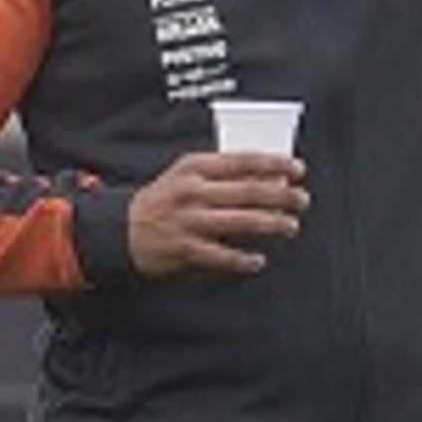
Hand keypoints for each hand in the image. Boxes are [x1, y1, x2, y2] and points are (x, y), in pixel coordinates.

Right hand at [127, 151, 307, 278]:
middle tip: (302, 201)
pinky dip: (243, 260)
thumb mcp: (184, 176)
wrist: (119, 230)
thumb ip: (220, 174)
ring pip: (242, 222)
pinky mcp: (184, 249)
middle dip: (282, 197)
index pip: (243, 161)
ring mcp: (188, 221)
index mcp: (193, 168)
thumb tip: (268, 178)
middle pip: (249, 192)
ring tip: (289, 226)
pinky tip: (258, 261)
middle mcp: (192, 192)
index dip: (275, 164)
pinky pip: (222, 256)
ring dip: (272, 225)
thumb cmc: (161, 201)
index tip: (298, 169)